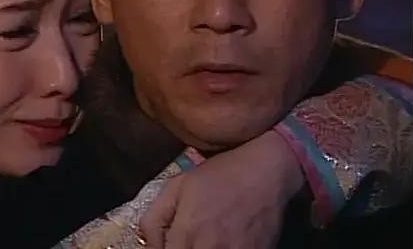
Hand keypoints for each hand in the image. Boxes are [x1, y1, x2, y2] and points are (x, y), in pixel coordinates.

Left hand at [139, 130, 304, 248]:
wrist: (265, 172)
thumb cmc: (218, 175)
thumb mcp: (176, 186)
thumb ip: (154, 219)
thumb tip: (148, 246)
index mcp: (187, 231)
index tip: (165, 247)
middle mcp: (208, 248)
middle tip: (185, 242)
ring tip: (201, 241)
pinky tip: (222, 242)